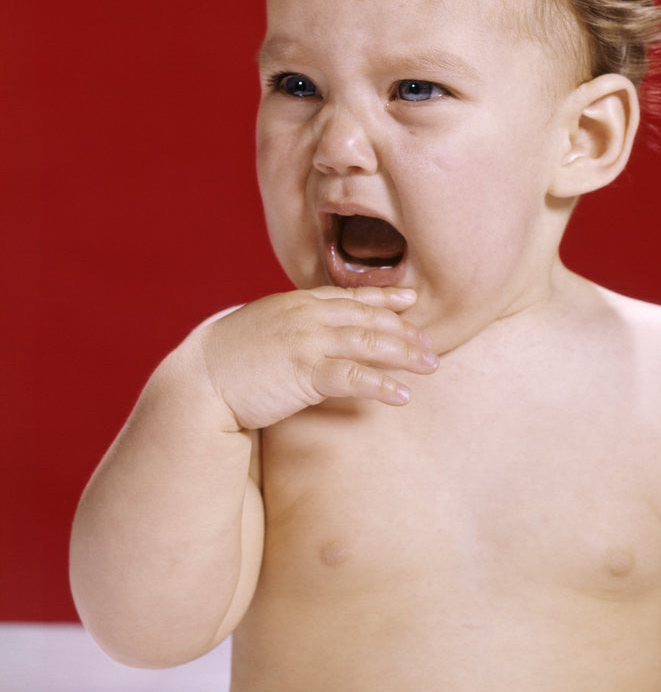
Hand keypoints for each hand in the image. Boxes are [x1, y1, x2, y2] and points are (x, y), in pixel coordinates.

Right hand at [199, 286, 437, 429]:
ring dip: (404, 354)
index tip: (409, 299)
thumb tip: (312, 338)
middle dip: (404, 331)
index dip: (384, 296)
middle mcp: (307, 315)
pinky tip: (402, 396)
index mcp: (296, 303)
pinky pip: (354, 377)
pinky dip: (382, 385)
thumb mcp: (262, 331)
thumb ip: (291, 328)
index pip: (350, 296)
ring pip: (369, 341)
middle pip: (368, 317)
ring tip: (430, 366)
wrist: (198, 381)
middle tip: (431, 345)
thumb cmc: (228, 362)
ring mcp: (306, 340)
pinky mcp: (304, 371)